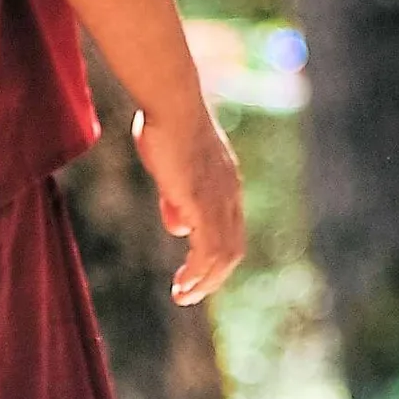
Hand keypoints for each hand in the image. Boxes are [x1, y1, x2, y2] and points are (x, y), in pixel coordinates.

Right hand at [133, 102, 245, 303]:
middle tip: (190, 293)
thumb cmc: (165, 123)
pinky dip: (198, 273)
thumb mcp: (173, 166)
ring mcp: (219, 200)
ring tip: (183, 296)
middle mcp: (230, 195)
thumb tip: (180, 228)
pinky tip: (183, 284)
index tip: (197, 271)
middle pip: (233, 249)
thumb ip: (177, 197)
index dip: (217, 255)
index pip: (232, 230)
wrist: (171, 102)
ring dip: (204, 282)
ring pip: (223, 256)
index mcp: (227, 183)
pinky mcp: (203, 203)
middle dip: (213, 277)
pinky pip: (208, 250)